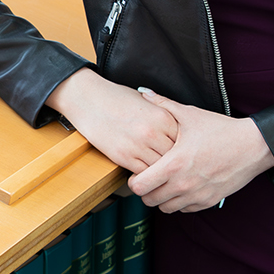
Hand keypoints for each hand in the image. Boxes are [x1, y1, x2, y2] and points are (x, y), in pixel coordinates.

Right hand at [46, 69, 178, 172]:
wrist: (89, 99)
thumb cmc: (117, 98)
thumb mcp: (147, 102)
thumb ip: (165, 115)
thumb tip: (180, 132)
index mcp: (163, 117)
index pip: (184, 141)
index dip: (184, 149)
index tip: (182, 153)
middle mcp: (153, 132)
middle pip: (174, 157)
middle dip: (175, 163)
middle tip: (174, 168)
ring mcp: (138, 145)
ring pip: (160, 169)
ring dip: (161, 172)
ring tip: (162, 174)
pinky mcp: (123, 156)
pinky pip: (143, 174)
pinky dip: (146, 176)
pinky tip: (146, 173)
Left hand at [128, 88, 273, 211]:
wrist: (253, 146)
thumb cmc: (220, 130)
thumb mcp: (190, 114)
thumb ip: (163, 104)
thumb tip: (144, 93)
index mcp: (174, 165)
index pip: (139, 186)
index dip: (134, 180)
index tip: (139, 171)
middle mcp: (183, 184)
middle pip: (149, 200)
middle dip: (146, 190)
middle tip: (150, 178)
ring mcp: (196, 195)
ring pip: (165, 208)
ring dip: (162, 198)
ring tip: (165, 183)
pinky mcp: (208, 201)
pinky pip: (184, 210)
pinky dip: (179, 202)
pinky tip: (182, 187)